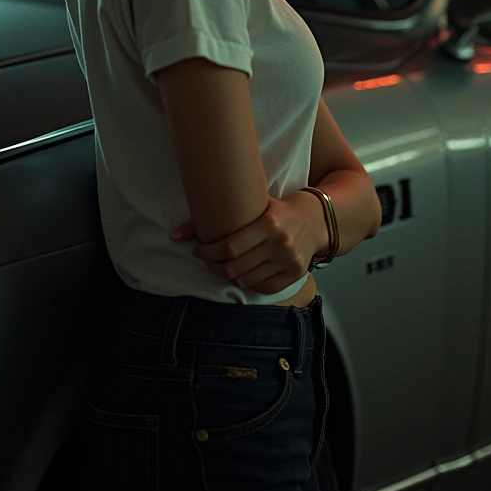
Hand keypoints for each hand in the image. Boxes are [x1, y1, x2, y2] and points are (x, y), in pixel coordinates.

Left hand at [168, 193, 321, 294]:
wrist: (316, 219)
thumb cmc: (278, 208)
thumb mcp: (254, 202)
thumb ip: (216, 213)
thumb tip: (174, 235)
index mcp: (270, 222)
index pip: (230, 246)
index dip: (209, 253)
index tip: (199, 250)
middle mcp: (281, 243)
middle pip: (235, 267)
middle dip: (214, 266)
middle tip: (206, 260)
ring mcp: (289, 261)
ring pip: (246, 280)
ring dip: (228, 276)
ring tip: (221, 266)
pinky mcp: (295, 274)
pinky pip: (262, 287)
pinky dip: (247, 283)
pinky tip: (241, 273)